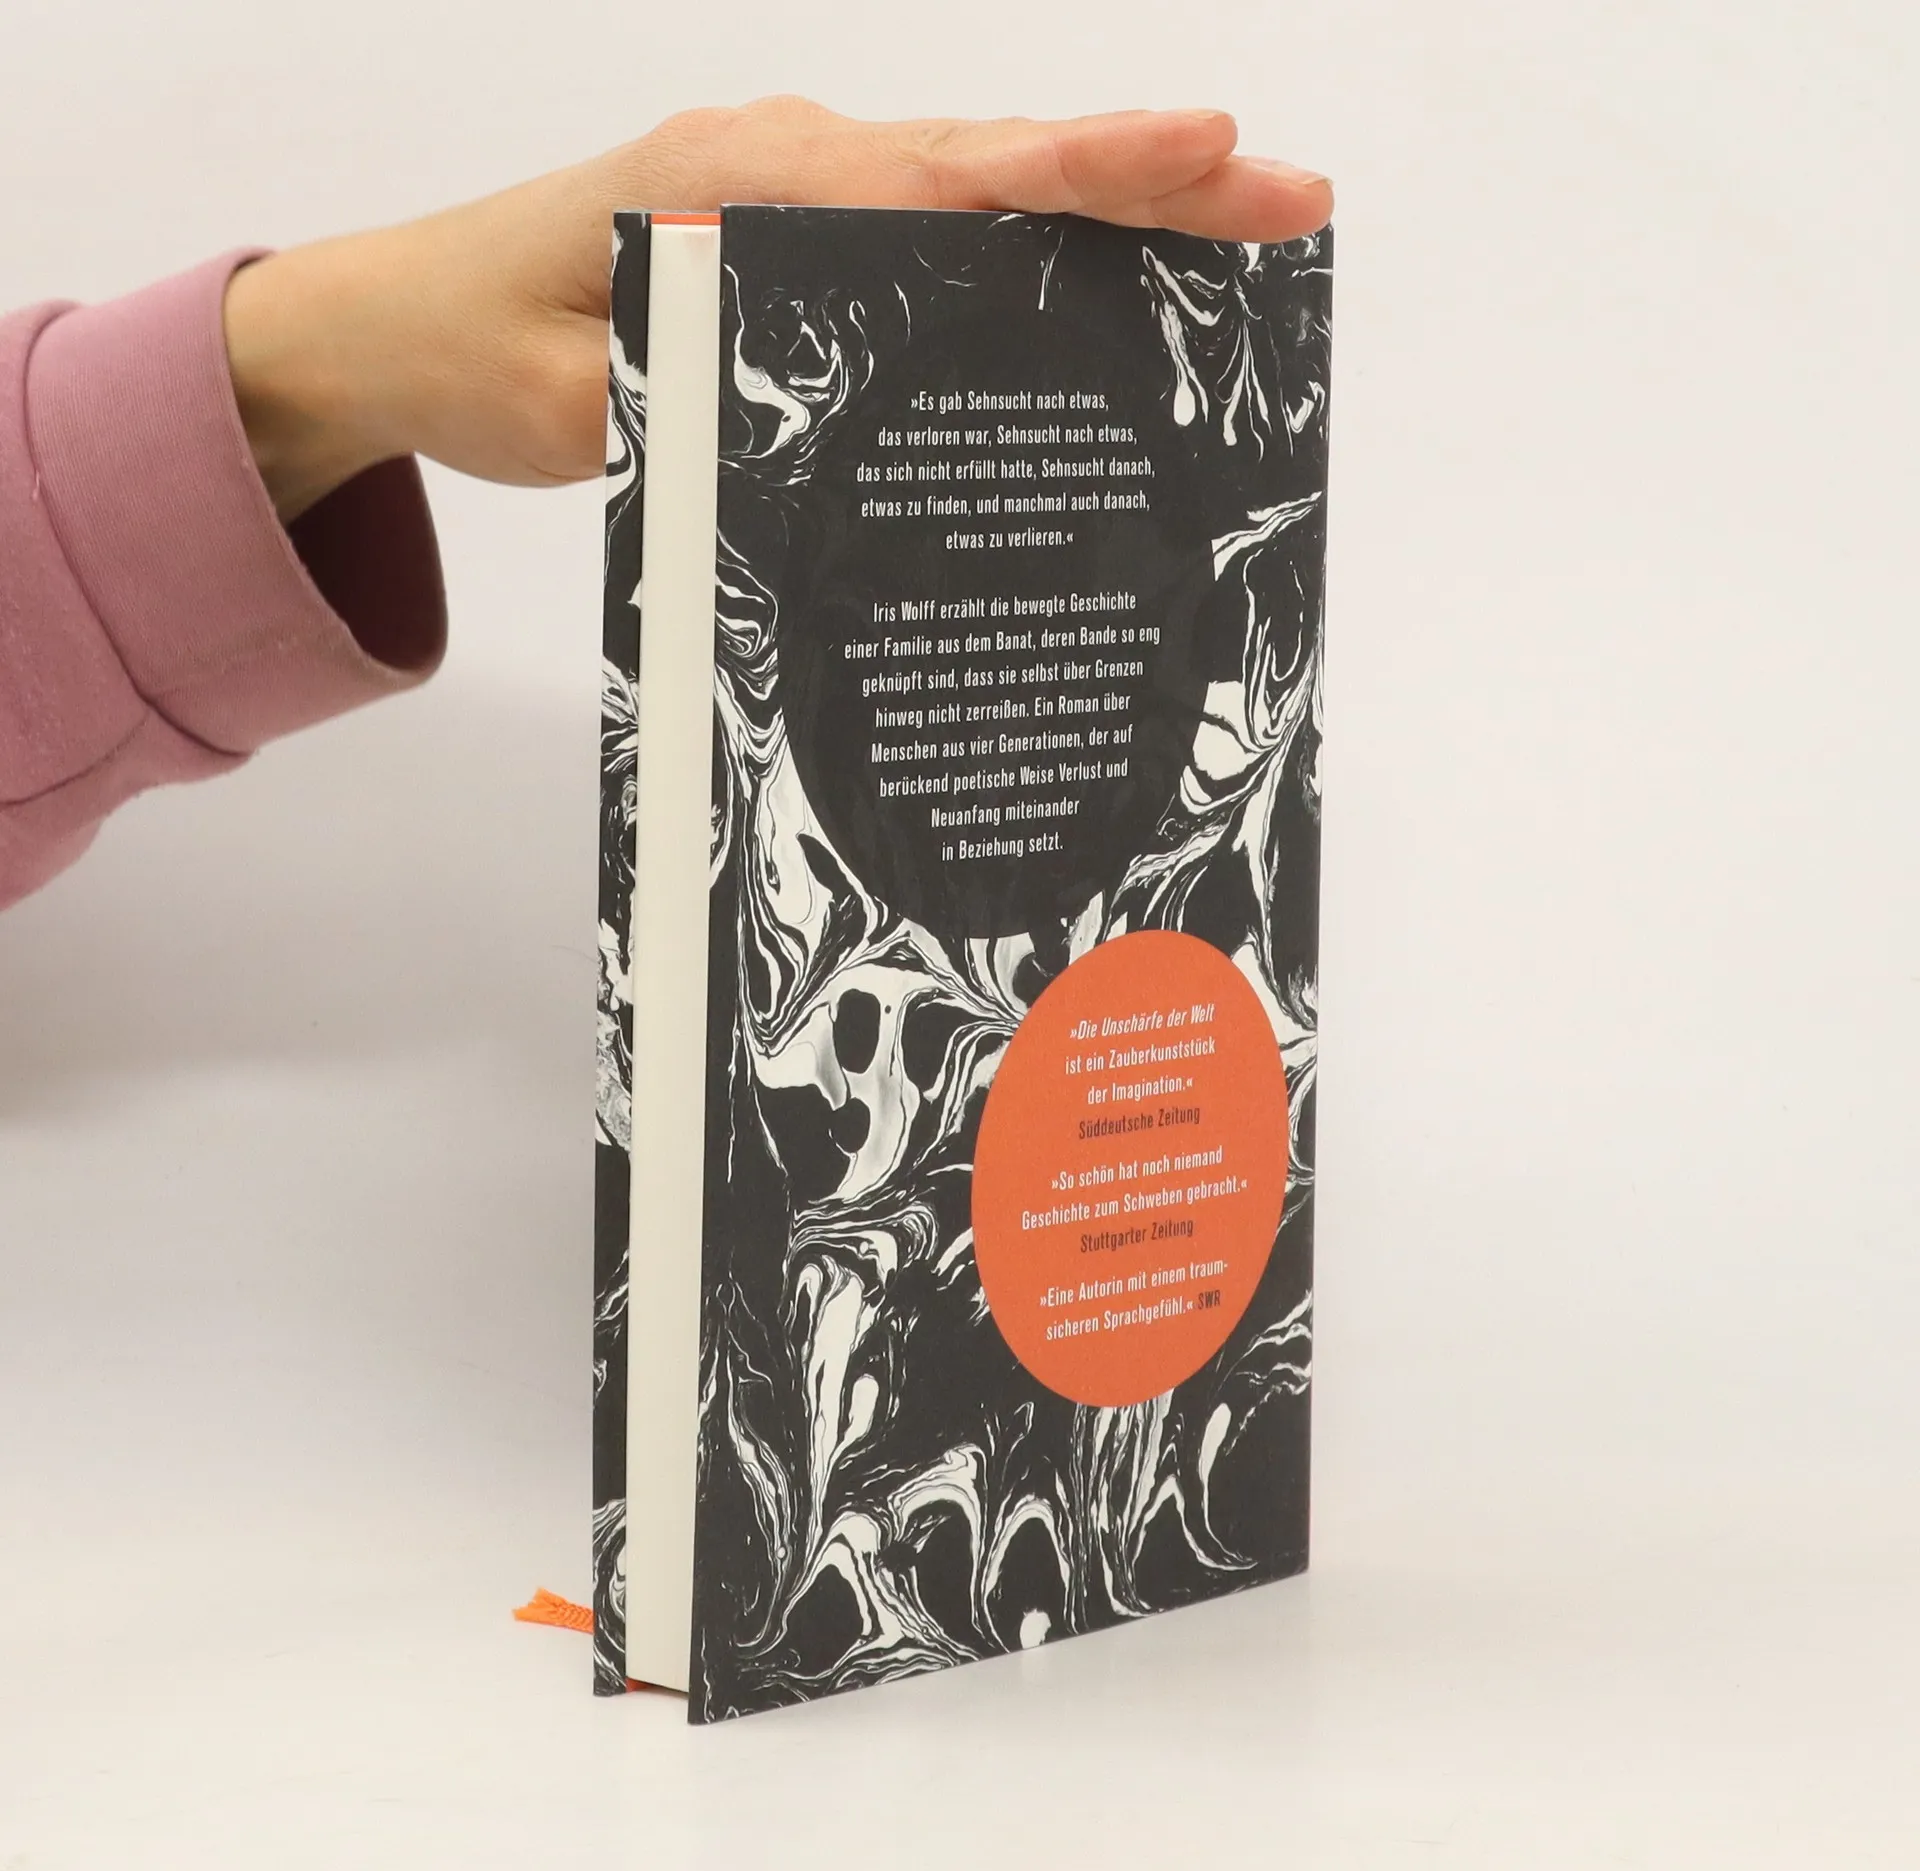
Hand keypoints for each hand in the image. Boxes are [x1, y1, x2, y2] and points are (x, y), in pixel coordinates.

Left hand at [223, 97, 1332, 520]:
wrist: (401, 322)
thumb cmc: (479, 352)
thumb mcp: (584, 405)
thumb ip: (705, 401)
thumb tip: (836, 416)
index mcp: (745, 184)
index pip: (947, 176)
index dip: (1084, 171)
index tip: (1207, 155)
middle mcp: (791, 166)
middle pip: (998, 167)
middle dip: (1150, 183)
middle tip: (1289, 200)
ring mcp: (799, 193)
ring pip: (981, 194)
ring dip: (1109, 214)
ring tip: (1240, 240)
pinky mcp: (796, 234)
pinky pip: (937, 234)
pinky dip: (1030, 249)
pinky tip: (1102, 286)